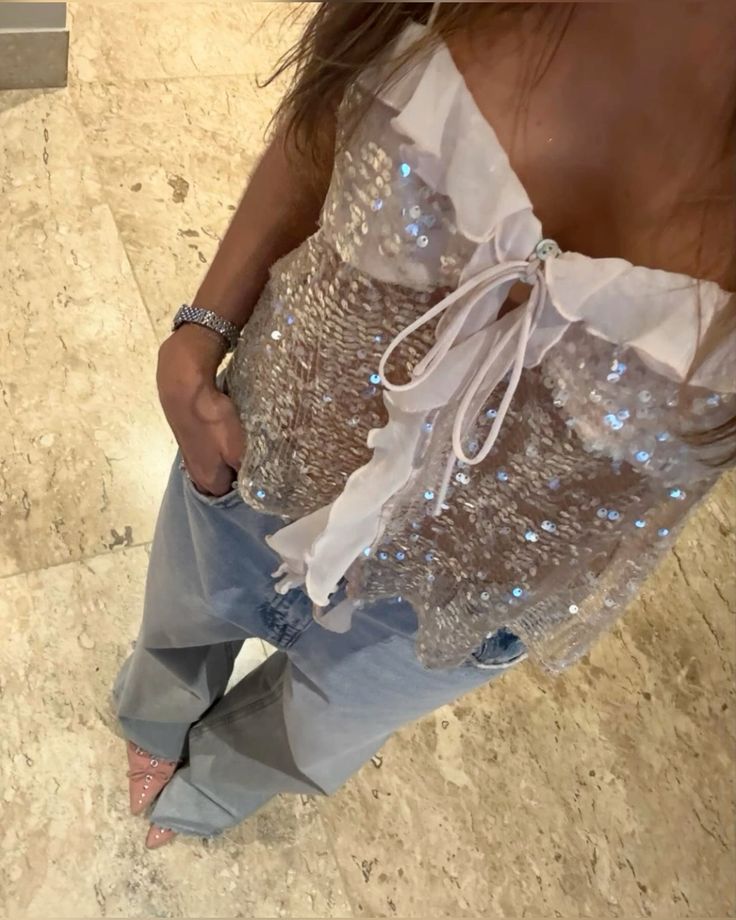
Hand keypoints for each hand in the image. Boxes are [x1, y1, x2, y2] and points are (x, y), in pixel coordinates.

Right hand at [157, 324, 245, 496]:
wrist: (184, 389)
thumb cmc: (214, 423)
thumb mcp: (239, 451)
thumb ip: (249, 472)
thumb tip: (259, 490)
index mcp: (209, 482)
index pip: (234, 496)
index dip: (251, 488)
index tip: (267, 476)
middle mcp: (196, 474)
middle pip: (225, 480)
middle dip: (242, 472)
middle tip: (262, 459)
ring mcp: (191, 456)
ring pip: (219, 462)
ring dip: (232, 456)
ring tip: (250, 445)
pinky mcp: (190, 438)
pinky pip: (213, 448)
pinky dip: (223, 444)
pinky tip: (233, 433)